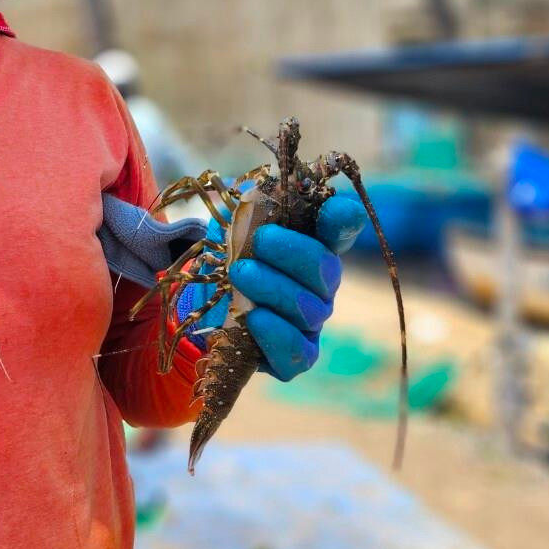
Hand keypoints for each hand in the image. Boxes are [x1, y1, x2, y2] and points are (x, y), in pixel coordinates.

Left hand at [176, 195, 365, 380]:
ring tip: (240, 272)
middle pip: (326, 268)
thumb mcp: (230, 227)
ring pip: (309, 309)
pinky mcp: (294, 356)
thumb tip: (253, 192)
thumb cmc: (227, 257)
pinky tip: (253, 317)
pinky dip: (277, 335)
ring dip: (274, 287)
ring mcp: (309, 322)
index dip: (343, 220)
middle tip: (260, 240)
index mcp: (310, 244)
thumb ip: (245, 209)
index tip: (337, 211)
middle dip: (293, 252)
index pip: (340, 228)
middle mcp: (319, 284)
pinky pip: (298, 353)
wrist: (205, 304)